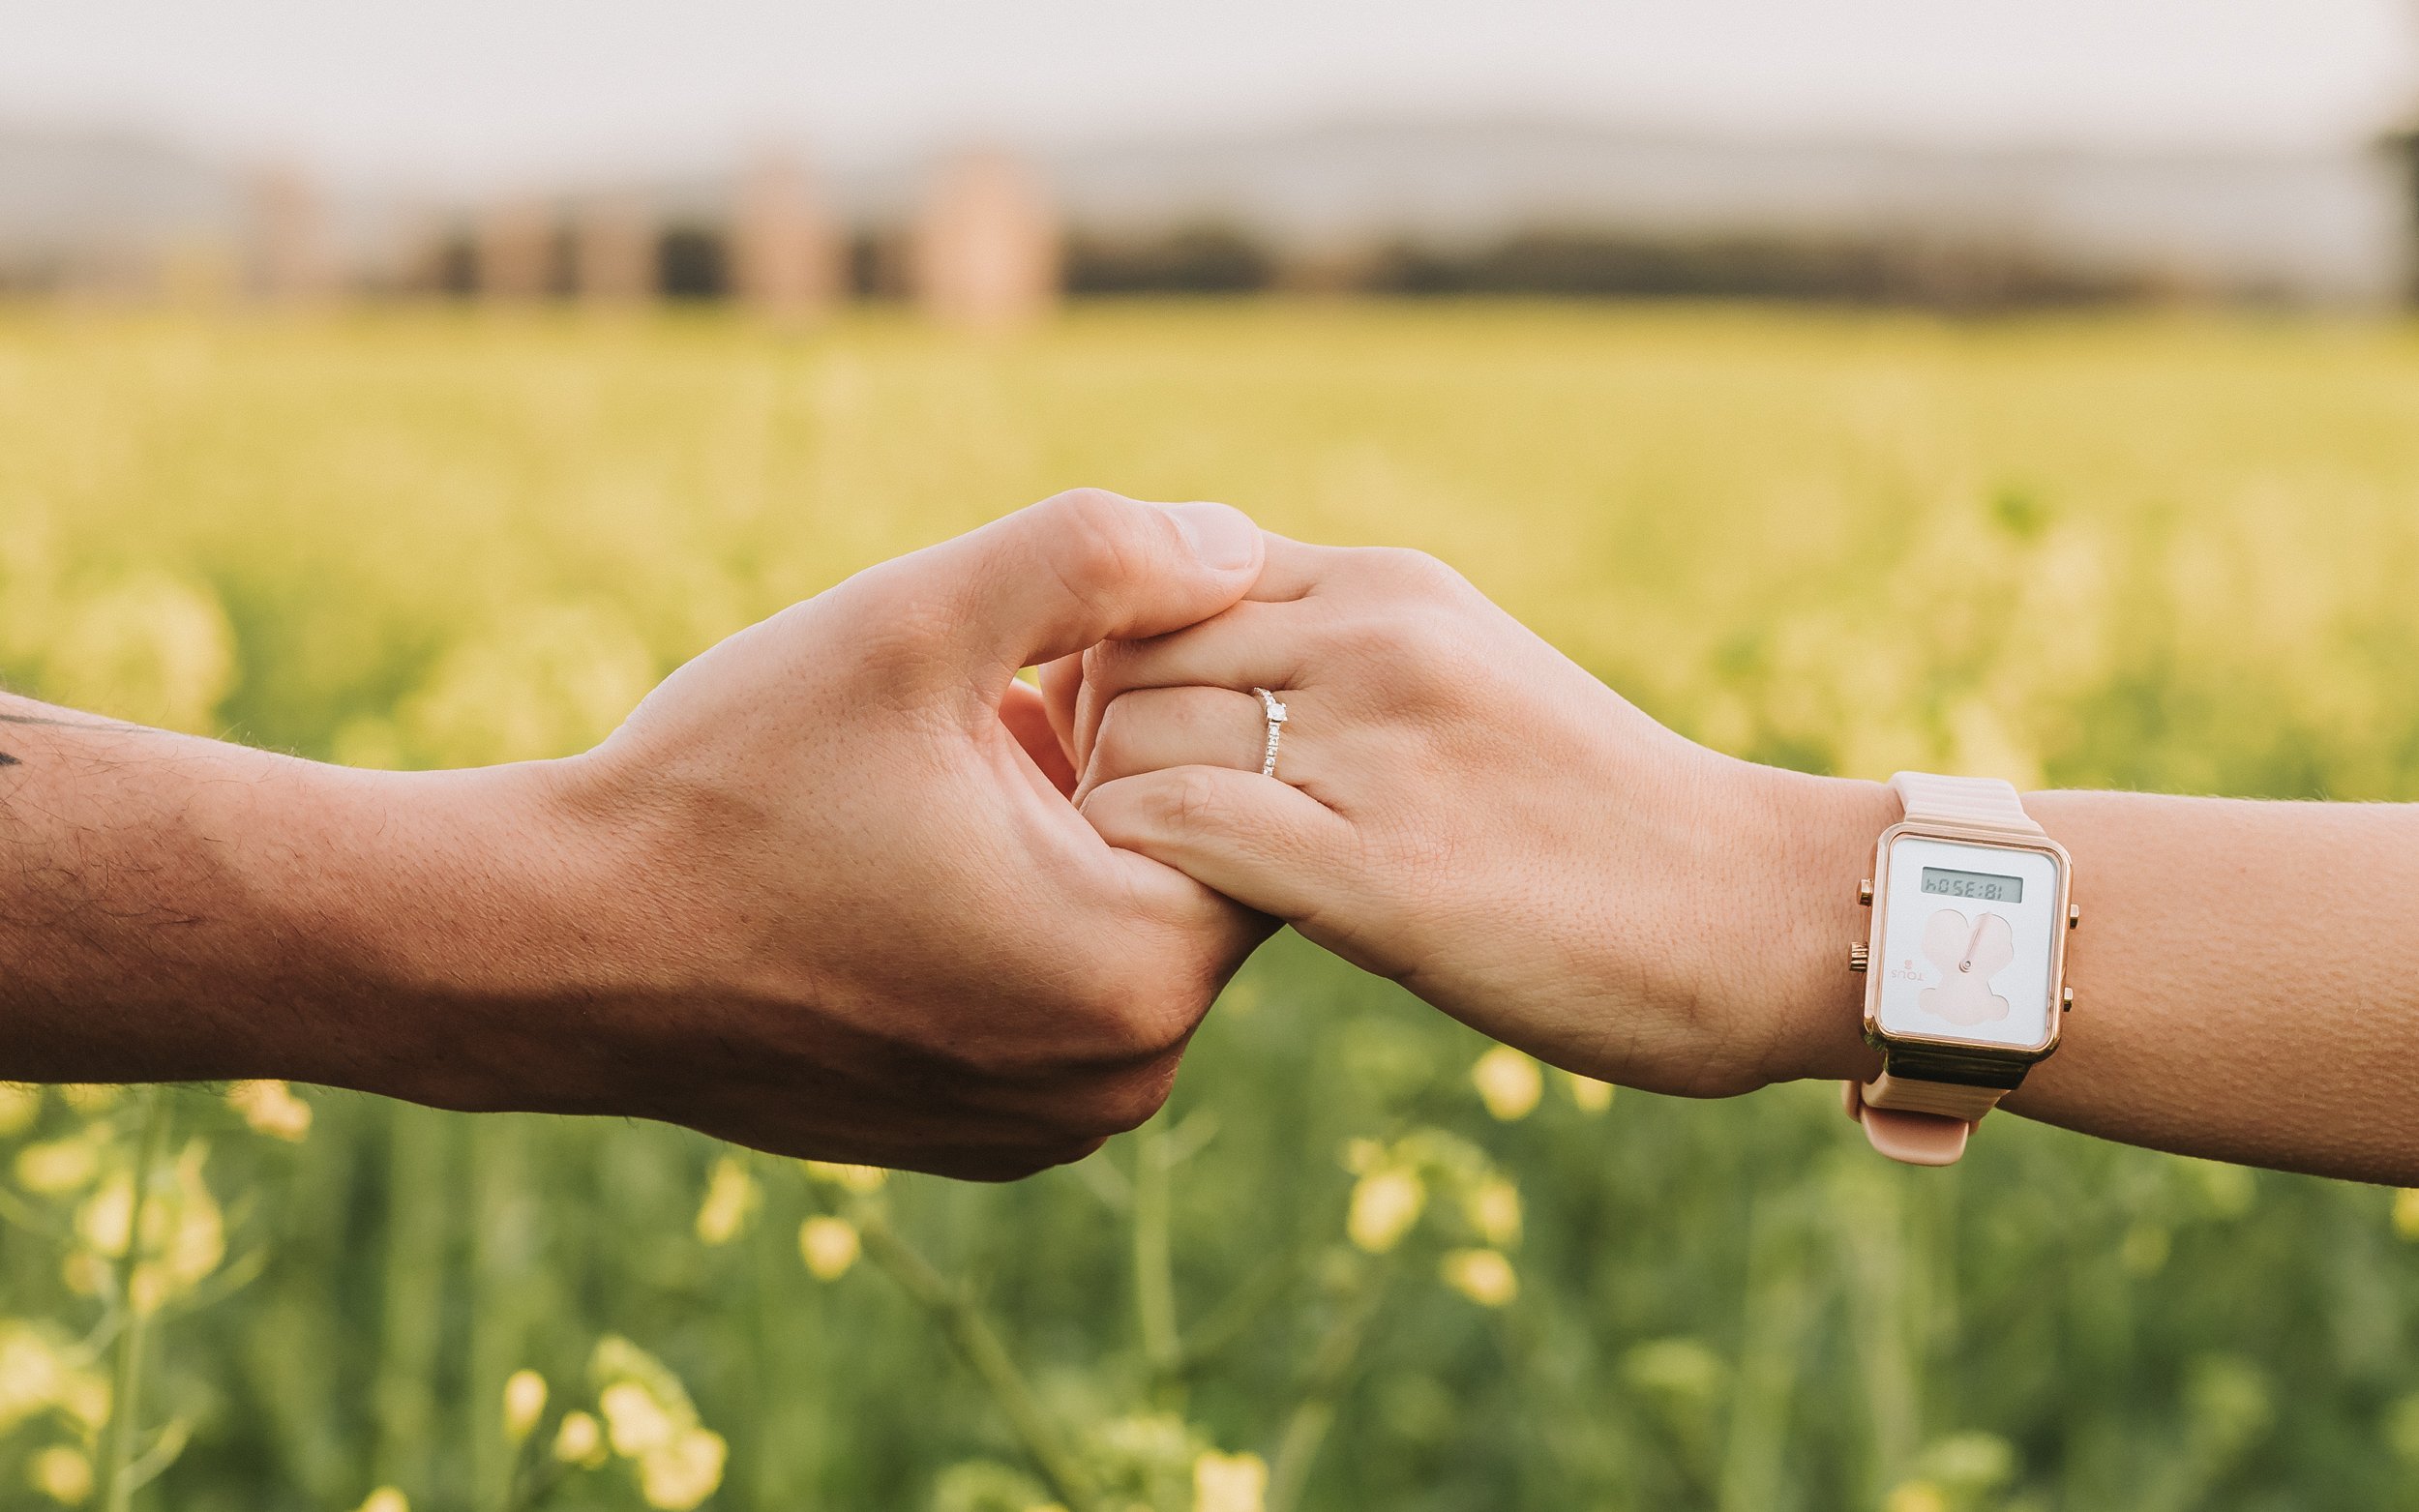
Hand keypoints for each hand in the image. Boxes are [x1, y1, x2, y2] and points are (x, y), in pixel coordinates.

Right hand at [320, 489, 1262, 1178]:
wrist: (554, 948)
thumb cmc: (726, 786)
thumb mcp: (911, 625)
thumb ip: (1096, 560)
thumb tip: (1233, 540)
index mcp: (1137, 972)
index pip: (1254, 800)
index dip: (1167, 699)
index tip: (1051, 663)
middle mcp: (1118, 1079)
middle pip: (1196, 867)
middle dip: (1118, 766)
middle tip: (989, 706)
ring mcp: (1049, 1122)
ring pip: (1123, 924)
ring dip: (1069, 833)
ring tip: (943, 772)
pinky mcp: (988, 1132)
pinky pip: (1059, 992)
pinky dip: (1021, 911)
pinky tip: (912, 852)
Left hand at [1061, 536, 1889, 1098]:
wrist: (1751, 909)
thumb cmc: (1597, 814)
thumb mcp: (1466, 680)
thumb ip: (1338, 656)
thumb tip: (1195, 675)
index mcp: (1390, 587)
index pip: (1166, 575)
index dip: (1107, 657)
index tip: (1111, 739)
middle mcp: (1375, 641)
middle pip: (1126, 650)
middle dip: (1085, 736)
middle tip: (1101, 821)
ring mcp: (1378, 750)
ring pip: (1135, 737)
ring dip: (1106, 815)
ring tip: (1133, 879)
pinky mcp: (1382, 871)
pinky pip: (1180, 831)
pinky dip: (1138, 868)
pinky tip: (1163, 915)